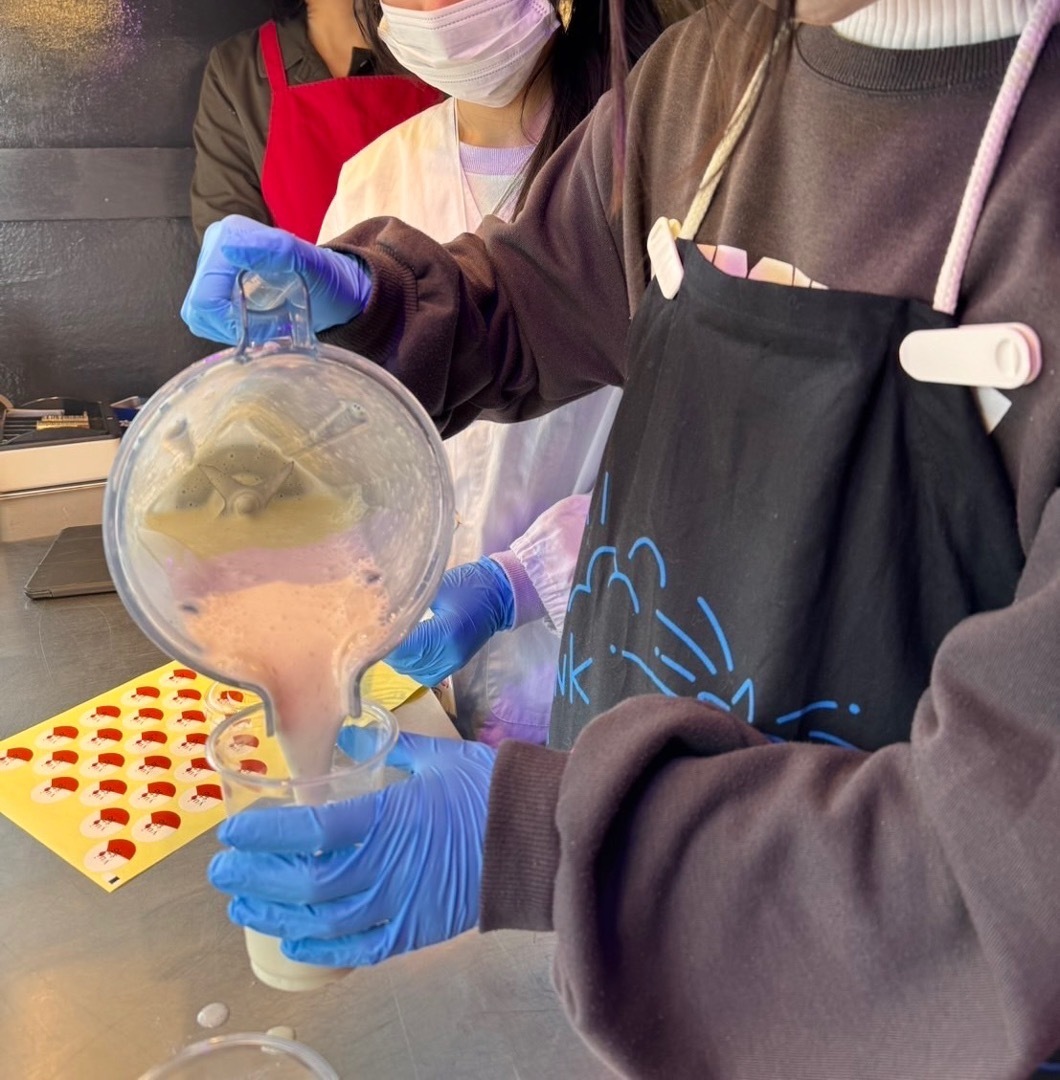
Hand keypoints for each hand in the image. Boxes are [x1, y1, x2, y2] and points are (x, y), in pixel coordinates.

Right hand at [181, 215, 371, 342]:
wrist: (334, 286)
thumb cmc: (326, 278)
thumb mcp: (309, 263)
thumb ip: (275, 251)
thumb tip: (228, 249)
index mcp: (229, 235)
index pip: (205, 297)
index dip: (229, 324)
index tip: (264, 328)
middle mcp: (215, 245)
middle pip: (199, 306)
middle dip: (229, 326)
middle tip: (265, 329)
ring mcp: (212, 263)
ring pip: (198, 313)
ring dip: (228, 328)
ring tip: (261, 325)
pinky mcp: (214, 280)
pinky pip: (205, 315)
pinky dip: (226, 327)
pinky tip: (251, 322)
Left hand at [208, 732, 495, 966]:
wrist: (537, 837)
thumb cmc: (487, 791)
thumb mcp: (439, 756)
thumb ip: (390, 746)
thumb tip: (348, 728)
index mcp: (387, 818)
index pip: (310, 831)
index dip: (265, 834)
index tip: (232, 830)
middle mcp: (385, 867)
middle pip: (304, 881)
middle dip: (255, 877)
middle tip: (221, 870)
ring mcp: (399, 905)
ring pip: (322, 919)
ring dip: (275, 914)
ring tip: (242, 905)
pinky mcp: (415, 932)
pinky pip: (359, 950)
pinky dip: (322, 949)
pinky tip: (293, 941)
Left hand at [386, 557, 515, 685]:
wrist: (501, 594)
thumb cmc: (469, 584)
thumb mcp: (436, 587)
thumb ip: (410, 601)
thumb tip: (379, 604)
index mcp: (444, 633)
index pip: (403, 647)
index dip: (383, 642)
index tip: (369, 631)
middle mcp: (449, 654)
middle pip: (406, 664)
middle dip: (387, 651)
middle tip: (374, 634)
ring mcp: (454, 662)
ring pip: (414, 672)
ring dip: (399, 661)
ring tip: (389, 642)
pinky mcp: (456, 664)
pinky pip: (426, 675)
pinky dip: (412, 666)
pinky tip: (407, 651)